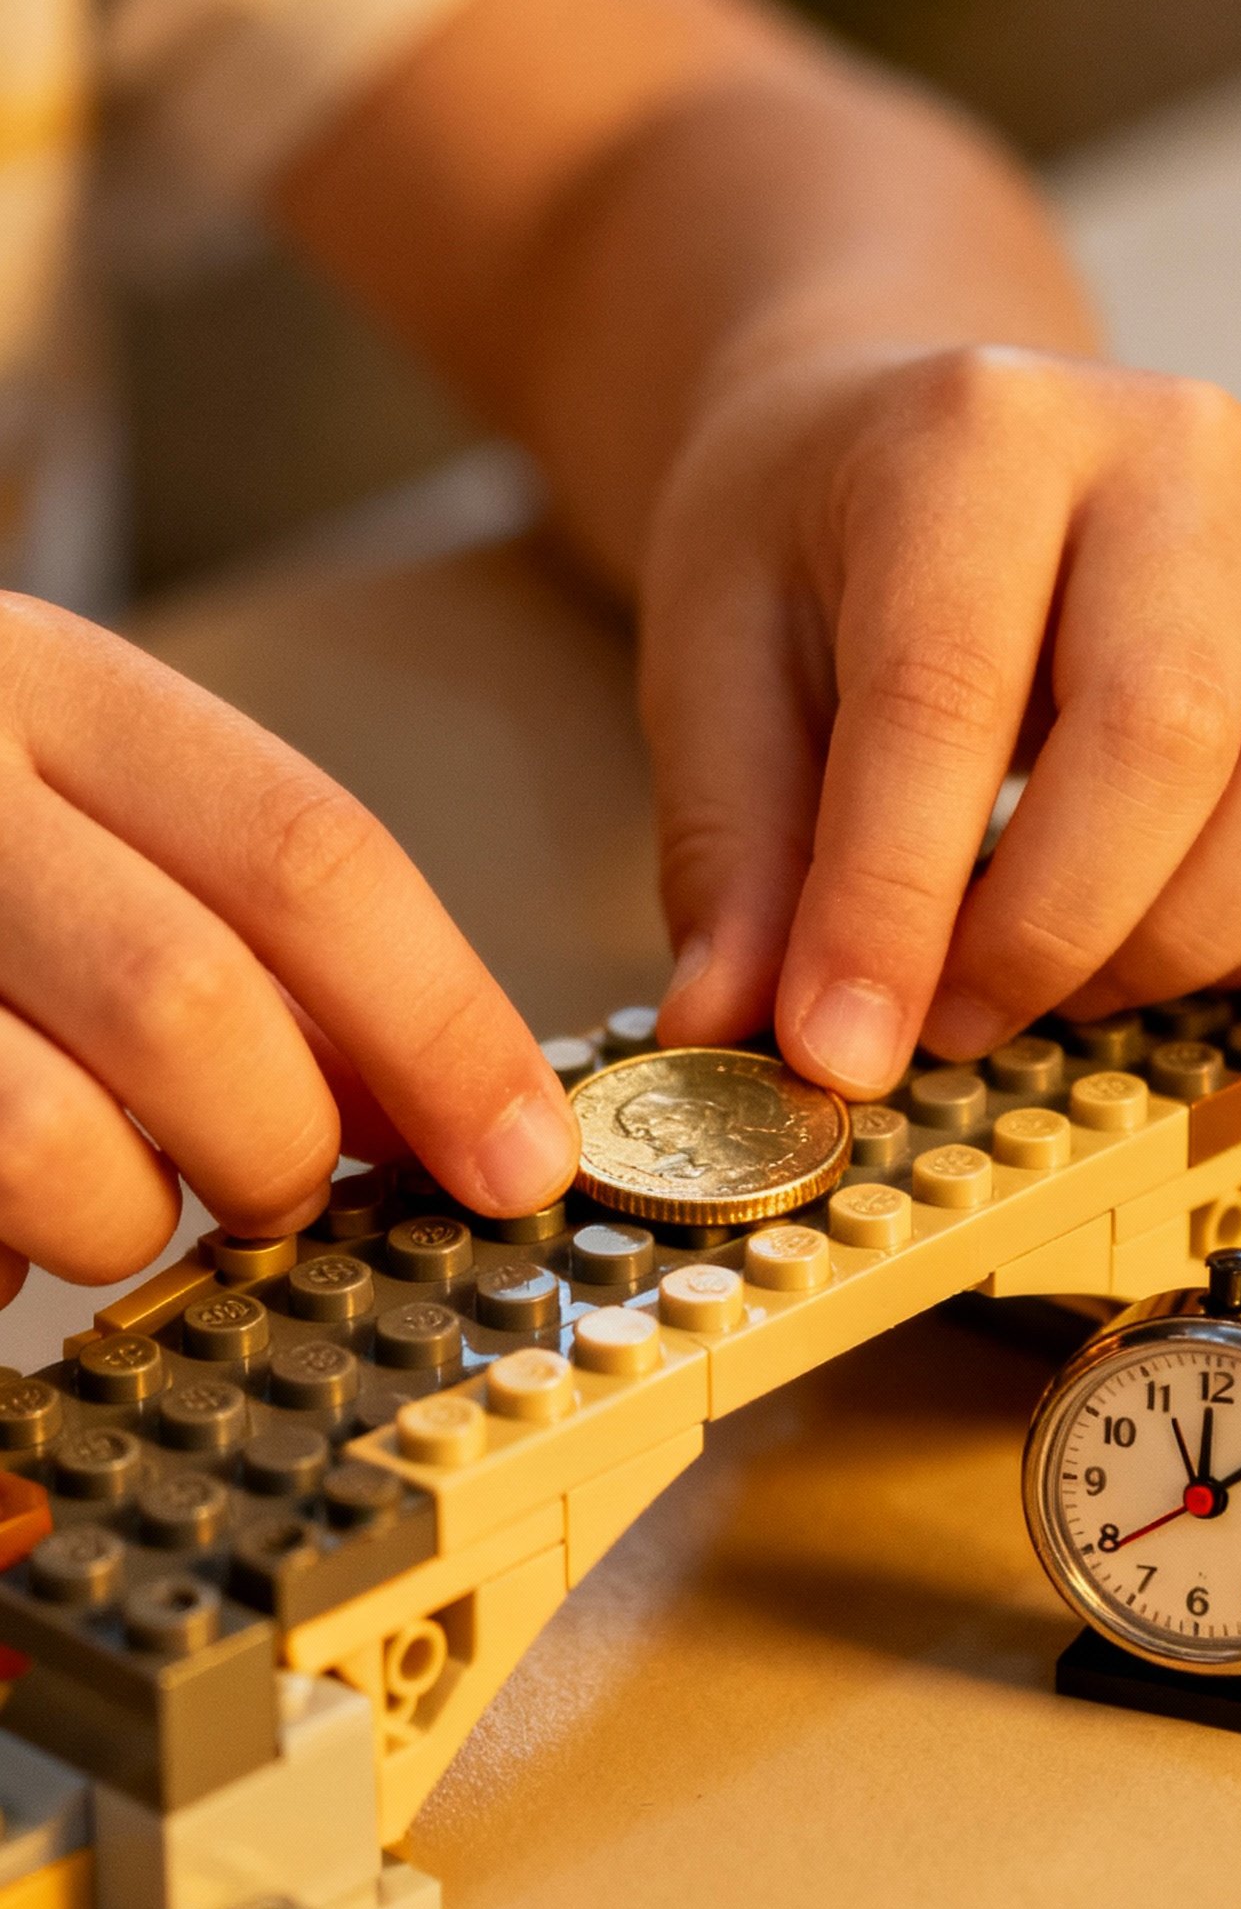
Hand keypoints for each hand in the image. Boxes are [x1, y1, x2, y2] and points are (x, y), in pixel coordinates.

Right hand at [0, 596, 577, 1305]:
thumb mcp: (79, 797)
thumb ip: (248, 918)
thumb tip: (448, 1108)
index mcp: (48, 685)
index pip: (312, 856)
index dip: (447, 1031)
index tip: (524, 1159)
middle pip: (197, 1015)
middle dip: (278, 1152)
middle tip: (274, 1188)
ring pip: (58, 1152)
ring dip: (118, 1223)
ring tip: (91, 1189)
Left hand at [643, 344, 1240, 1091]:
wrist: (950, 447)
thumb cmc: (826, 548)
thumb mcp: (716, 665)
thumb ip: (732, 849)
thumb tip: (730, 1023)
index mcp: (980, 436)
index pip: (949, 693)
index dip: (892, 903)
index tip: (837, 1049)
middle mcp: (1178, 456)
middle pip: (1171, 737)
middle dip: (1048, 935)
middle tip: (945, 1024)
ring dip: (1178, 945)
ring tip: (1050, 974)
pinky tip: (1165, 936)